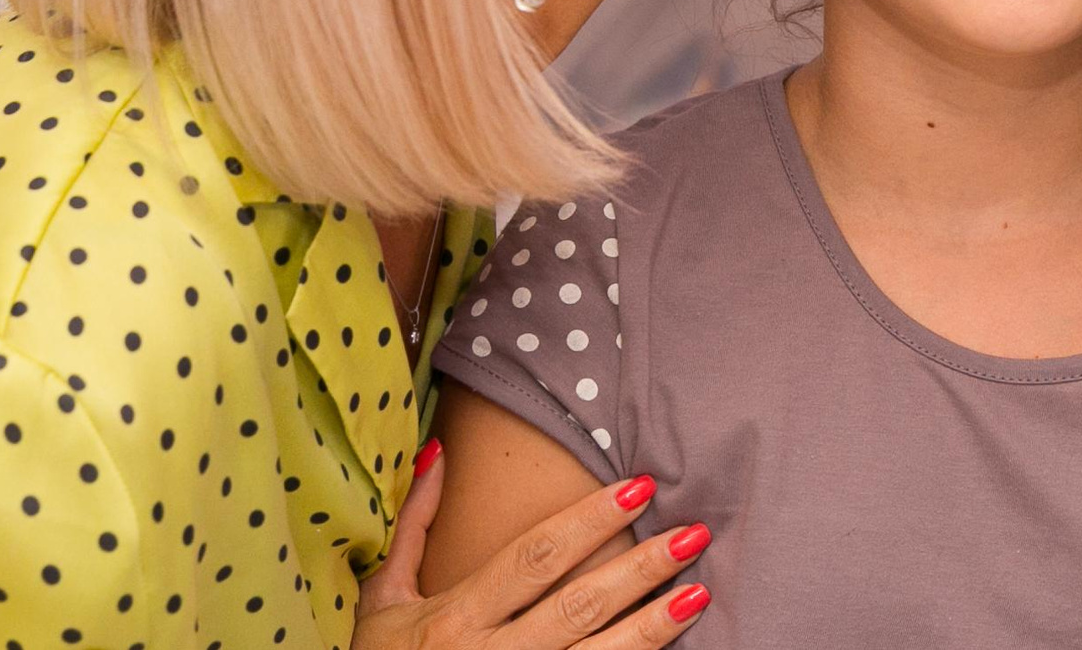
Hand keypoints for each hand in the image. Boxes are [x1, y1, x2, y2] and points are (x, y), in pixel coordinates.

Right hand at [356, 441, 713, 648]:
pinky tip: (670, 649)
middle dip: (640, 569)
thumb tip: (438, 452)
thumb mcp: (383, 600)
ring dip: (651, 627)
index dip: (590, 521)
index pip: (535, 558)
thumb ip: (413, 527)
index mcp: (456, 618)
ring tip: (699, 593)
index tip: (640, 487)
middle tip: (693, 534)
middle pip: (578, 606)